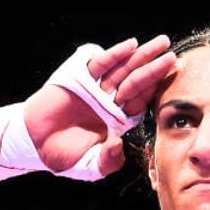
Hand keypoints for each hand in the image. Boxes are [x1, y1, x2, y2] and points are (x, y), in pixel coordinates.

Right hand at [25, 35, 175, 175]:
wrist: (35, 143)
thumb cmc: (63, 155)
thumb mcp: (90, 166)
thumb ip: (107, 161)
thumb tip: (118, 145)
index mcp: (119, 121)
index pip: (141, 103)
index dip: (156, 92)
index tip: (174, 82)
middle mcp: (111, 102)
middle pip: (137, 82)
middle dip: (155, 69)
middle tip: (173, 56)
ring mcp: (96, 88)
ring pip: (123, 69)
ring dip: (142, 56)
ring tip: (160, 43)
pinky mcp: (79, 78)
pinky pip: (100, 64)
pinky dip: (114, 55)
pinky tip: (130, 46)